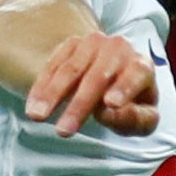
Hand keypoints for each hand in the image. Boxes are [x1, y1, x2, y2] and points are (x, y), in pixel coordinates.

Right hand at [23, 32, 159, 137]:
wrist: (115, 78)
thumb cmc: (131, 105)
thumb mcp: (142, 119)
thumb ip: (134, 120)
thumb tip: (108, 114)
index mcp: (142, 67)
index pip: (136, 74)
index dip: (124, 88)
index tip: (110, 104)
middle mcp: (119, 49)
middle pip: (98, 76)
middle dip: (79, 105)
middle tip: (64, 131)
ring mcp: (94, 44)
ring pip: (71, 70)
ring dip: (52, 95)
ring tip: (38, 117)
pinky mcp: (72, 45)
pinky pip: (53, 65)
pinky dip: (41, 87)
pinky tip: (32, 107)